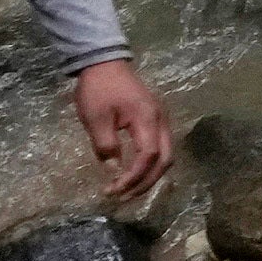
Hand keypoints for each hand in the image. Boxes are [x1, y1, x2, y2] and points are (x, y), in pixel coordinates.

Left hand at [69, 58, 171, 196]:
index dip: (134, 177)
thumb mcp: (96, 117)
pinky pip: (160, 148)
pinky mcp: (155, 120)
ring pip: (165, 156)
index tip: (113, 190)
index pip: (148, 156)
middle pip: (164, 160)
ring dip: (149, 176)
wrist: (104, 63)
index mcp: (147, 119)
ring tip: (127, 190)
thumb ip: (106, 145)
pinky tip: (133, 173)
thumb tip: (113, 169)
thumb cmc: (98, 89)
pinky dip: (149, 165)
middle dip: (146, 183)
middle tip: (123, 197)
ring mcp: (161, 120)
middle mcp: (161, 121)